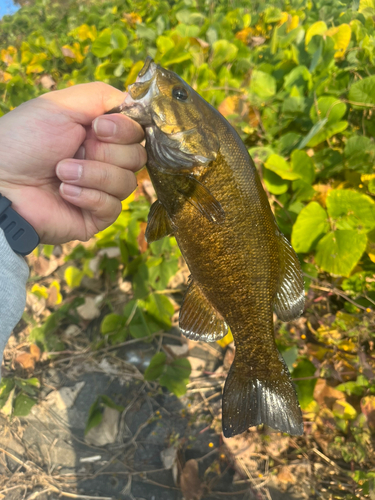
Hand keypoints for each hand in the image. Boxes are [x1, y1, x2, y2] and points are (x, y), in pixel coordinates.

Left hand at [0, 82, 145, 243]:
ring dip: (92, 175)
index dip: (125, 130)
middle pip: (137, 157)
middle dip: (105, 153)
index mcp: (100, 134)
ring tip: (61, 173)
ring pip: (127, 183)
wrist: (0, 181)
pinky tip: (65, 193)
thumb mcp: (61, 105)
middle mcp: (105, 161)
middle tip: (74, 151)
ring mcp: (102, 190)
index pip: (137, 132)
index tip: (98, 128)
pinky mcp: (96, 217)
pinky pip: (113, 207)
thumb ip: (102, 97)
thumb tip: (136, 104)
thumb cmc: (24, 140)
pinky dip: (89, 197)